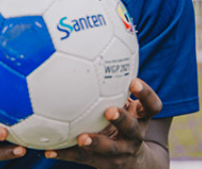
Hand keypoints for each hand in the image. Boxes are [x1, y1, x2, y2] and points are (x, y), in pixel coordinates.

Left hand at [43, 78, 163, 168]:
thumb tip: (98, 45)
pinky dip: (65, 153)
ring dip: (96, 142)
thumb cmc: (125, 122)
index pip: (152, 107)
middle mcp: (134, 136)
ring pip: (110, 149)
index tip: (134, 82)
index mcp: (141, 119)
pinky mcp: (102, 163)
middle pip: (133, 129)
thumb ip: (119, 84)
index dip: (146, 95)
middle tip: (110, 110)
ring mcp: (120, 152)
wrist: (134, 164)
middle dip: (123, 119)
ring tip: (81, 137)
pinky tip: (48, 150)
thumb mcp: (130, 107)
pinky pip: (82, 158)